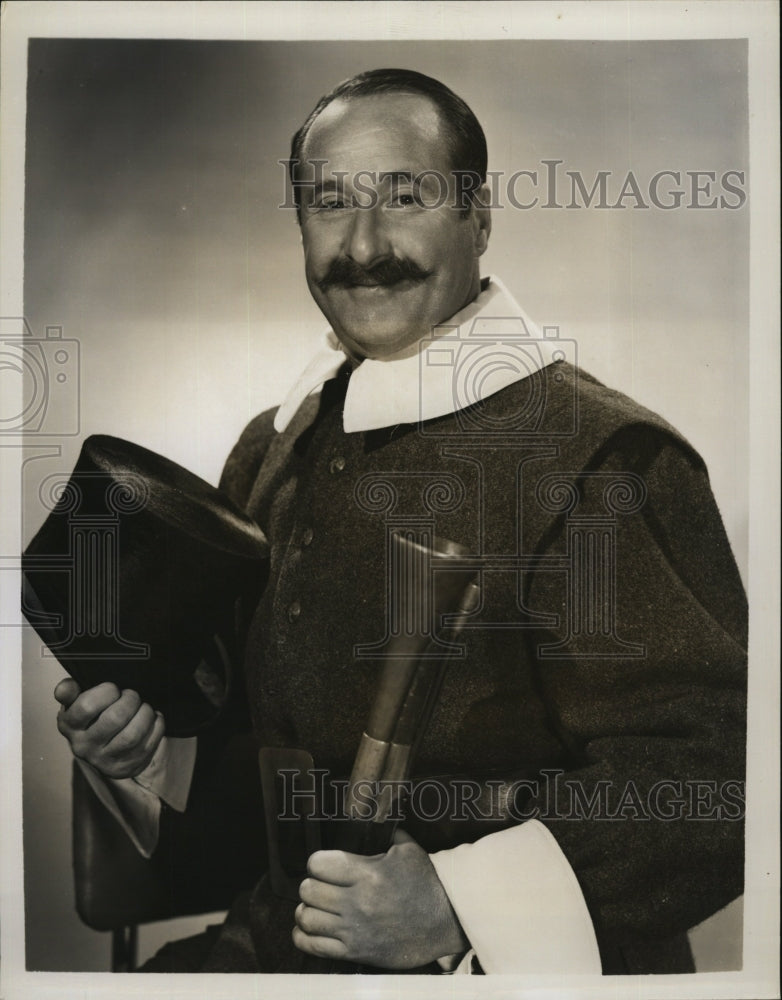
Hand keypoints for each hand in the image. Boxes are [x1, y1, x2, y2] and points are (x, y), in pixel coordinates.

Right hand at [54, 678, 164, 778]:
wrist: (101, 750)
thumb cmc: (91, 718)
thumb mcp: (75, 704)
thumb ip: (70, 691)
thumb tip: (64, 688)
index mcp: (69, 726)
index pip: (86, 706)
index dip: (106, 691)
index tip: (113, 688)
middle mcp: (84, 746)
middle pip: (115, 718)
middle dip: (130, 700)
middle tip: (132, 696)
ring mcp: (105, 760)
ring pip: (133, 735)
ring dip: (145, 714)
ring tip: (144, 707)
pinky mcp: (125, 767)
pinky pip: (148, 745)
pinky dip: (156, 727)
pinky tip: (152, 719)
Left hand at [292, 828, 467, 968]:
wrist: (446, 922)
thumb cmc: (427, 883)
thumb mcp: (408, 850)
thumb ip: (386, 833)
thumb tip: (374, 815)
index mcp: (367, 874)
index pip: (318, 864)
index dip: (317, 862)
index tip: (323, 865)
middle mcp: (357, 902)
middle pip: (309, 890)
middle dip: (311, 885)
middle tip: (321, 885)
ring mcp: (355, 930)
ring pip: (307, 918)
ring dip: (307, 910)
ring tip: (316, 906)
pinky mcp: (356, 952)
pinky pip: (314, 946)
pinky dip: (304, 937)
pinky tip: (309, 929)